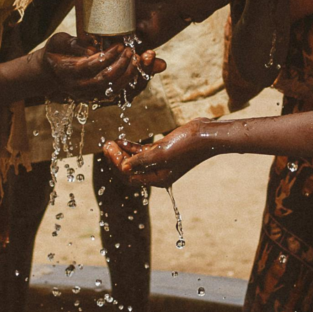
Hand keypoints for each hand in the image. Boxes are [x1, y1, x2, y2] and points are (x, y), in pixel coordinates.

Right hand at [36, 32, 161, 103]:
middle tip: (131, 51)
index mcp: (67, 72)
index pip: (91, 66)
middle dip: (122, 65)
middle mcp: (78, 87)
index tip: (119, 45)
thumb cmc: (55, 52)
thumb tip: (93, 48)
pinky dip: (132, 84)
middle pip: (105, 81)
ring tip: (140, 58)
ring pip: (114, 91)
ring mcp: (88, 96)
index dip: (107, 57)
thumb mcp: (58, 41)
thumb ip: (74, 43)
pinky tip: (140, 70)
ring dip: (130, 75)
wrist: (49, 73)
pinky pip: (119, 95)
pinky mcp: (97, 99)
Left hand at [100, 120, 219, 187]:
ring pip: (136, 160)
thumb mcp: (161, 153)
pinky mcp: (164, 150)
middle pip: (131, 169)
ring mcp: (161, 161)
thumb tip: (122, 167)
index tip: (108, 150)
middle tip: (105, 146)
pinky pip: (144, 152)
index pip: (130, 176)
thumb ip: (141, 161)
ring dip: (123, 152)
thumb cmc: (187, 145)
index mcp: (158, 178)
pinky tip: (122, 141)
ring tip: (110, 143)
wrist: (206, 133)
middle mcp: (159, 172)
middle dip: (117, 159)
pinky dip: (132, 147)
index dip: (116, 165)